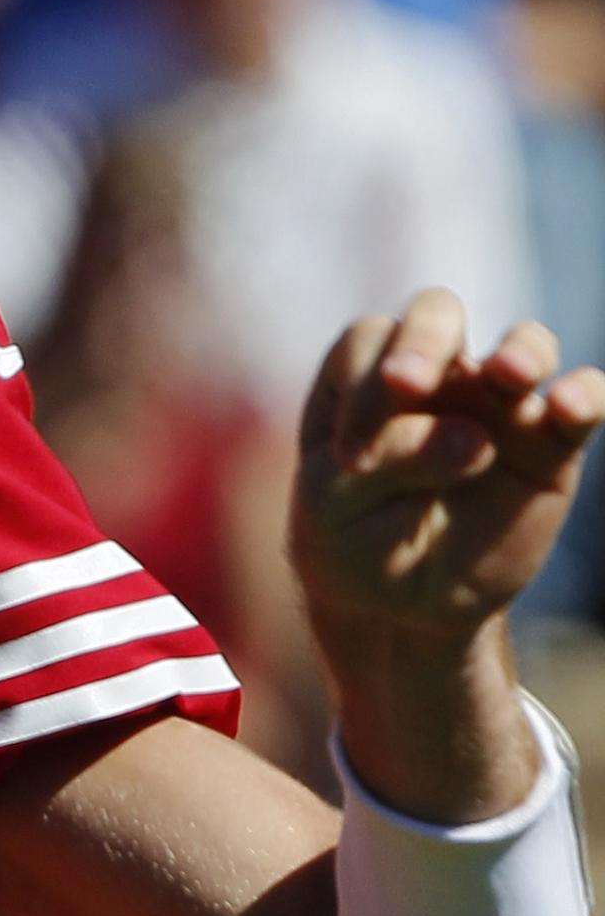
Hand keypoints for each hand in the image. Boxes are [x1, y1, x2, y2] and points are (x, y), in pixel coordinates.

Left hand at [292, 288, 604, 652]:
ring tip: (509, 372)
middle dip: (425, 338)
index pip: (368, 343)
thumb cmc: (353, 536)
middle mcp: (435, 376)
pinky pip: (585, 401)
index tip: (350, 458)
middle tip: (409, 383)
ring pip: (524, 345)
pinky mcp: (551, 444)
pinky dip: (586, 395)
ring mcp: (497, 405)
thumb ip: (387, 460)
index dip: (360, 386)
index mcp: (364, 378)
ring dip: (520, 349)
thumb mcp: (336, 505)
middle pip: (438, 314)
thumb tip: (476, 438)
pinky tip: (569, 407)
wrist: (401, 601)